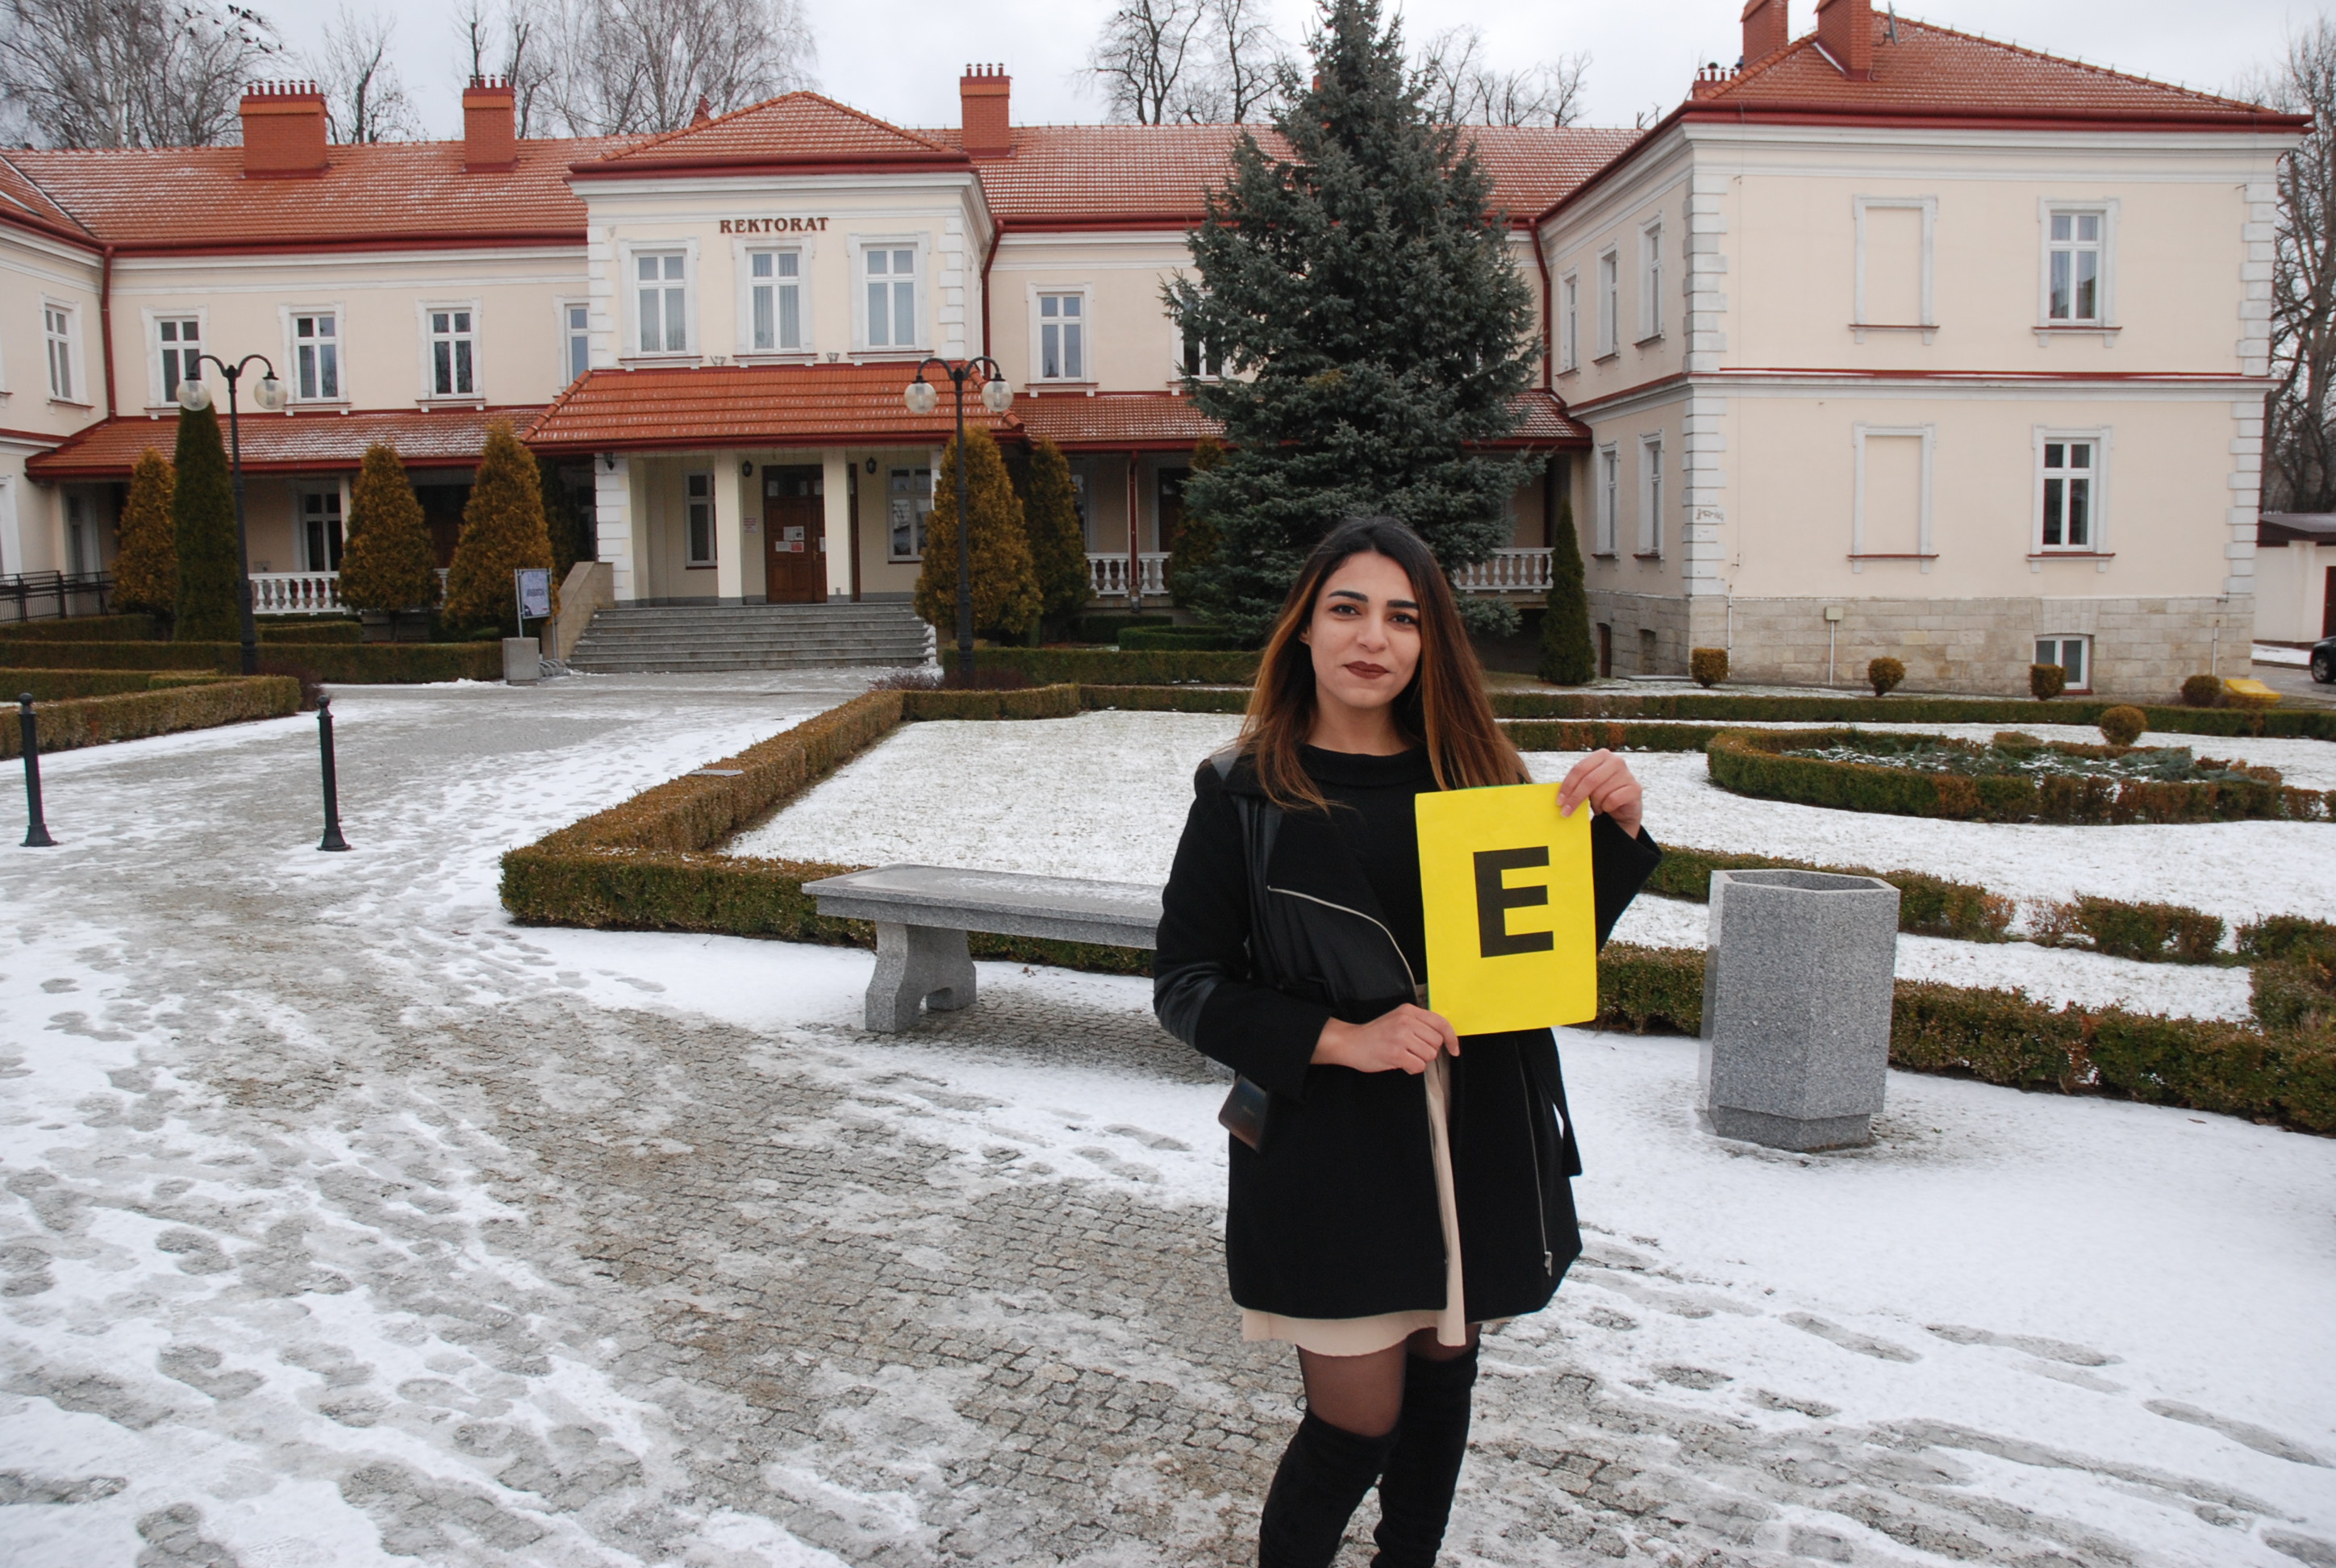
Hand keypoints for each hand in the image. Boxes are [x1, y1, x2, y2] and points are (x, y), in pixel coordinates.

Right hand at [1314, 1004, 1458, 1074]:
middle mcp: (1406, 1021)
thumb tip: (1443, 1036)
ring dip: (1419, 1060)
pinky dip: (1412, 1069)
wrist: (1351, 1042)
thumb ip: (1418, 1023)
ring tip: (1404, 1055)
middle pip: (1437, 1042)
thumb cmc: (1375, 1034)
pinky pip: (1419, 1066)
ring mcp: (1401, 1037)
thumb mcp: (1398, 1019)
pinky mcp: (1396, 1053)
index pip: (1441, 1023)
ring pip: (1430, 1055)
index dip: (1452, 1038)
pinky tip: (1400, 1062)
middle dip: (1428, 1051)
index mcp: (1409, 1011)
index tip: (1454, 1049)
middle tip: (1412, 1051)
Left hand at [1559, 748, 1643, 838]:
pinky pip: (1612, 800)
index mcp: (1602, 755)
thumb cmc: (1602, 793)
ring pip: (1600, 792)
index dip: (1567, 786)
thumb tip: (1559, 796)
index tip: (1559, 801)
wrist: (1624, 807)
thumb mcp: (1588, 785)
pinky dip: (1606, 807)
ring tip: (1598, 806)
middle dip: (1575, 798)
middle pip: (1589, 780)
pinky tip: (1608, 808)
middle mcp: (1616, 761)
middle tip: (1565, 812)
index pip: (1579, 769)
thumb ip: (1576, 784)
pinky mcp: (1635, 788)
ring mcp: (1627, 774)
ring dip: (1595, 804)